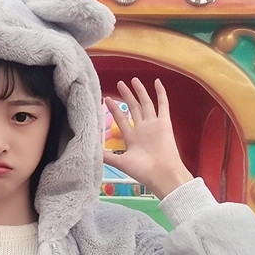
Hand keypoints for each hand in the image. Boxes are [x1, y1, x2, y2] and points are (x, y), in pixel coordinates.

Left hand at [102, 78, 192, 198]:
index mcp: (132, 138)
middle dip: (126, 96)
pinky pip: (163, 105)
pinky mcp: (164, 123)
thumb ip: (106, 155)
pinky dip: (161, 93)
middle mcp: (142, 129)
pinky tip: (157, 82)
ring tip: (133, 80)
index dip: (114, 108)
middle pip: (133, 108)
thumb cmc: (142, 170)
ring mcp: (154, 125)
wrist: (161, 174)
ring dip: (140, 92)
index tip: (106, 98)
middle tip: (120, 84)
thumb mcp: (120, 162)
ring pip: (146, 103)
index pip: (121, 119)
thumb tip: (90, 151)